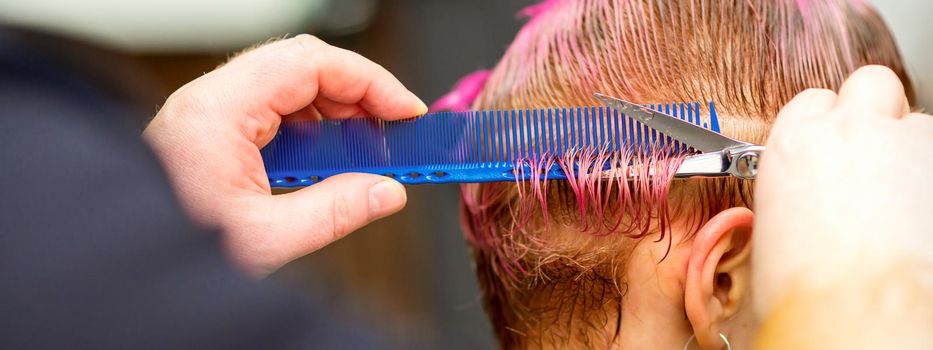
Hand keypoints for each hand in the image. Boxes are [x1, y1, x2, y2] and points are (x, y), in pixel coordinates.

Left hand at [144, 35, 426, 275]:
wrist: (123, 264)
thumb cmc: (169, 248)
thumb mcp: (264, 239)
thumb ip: (334, 211)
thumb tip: (387, 191)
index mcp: (217, 111)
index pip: (310, 64)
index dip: (369, 82)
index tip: (405, 112)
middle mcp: (211, 102)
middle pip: (302, 68)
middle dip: (357, 95)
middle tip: (394, 130)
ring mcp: (210, 115)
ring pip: (290, 89)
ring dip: (336, 114)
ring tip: (368, 150)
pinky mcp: (212, 135)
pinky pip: (273, 114)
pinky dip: (311, 131)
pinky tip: (329, 162)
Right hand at [752, 66, 932, 317]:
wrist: (859, 313)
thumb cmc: (807, 289)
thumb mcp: (769, 239)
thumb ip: (789, 204)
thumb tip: (797, 214)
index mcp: (795, 143)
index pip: (813, 101)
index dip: (823, 127)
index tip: (827, 152)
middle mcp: (852, 130)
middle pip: (870, 84)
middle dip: (875, 113)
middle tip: (873, 155)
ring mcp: (910, 142)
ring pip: (917, 125)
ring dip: (911, 152)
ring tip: (904, 204)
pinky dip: (932, 180)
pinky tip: (921, 221)